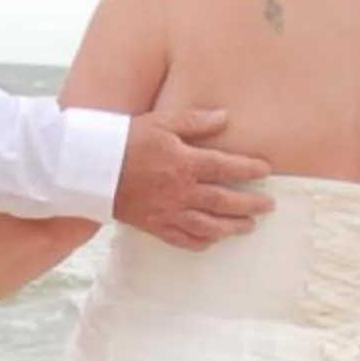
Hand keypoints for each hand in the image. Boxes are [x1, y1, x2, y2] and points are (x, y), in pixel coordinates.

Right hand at [115, 108, 273, 248]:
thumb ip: (195, 121)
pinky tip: (212, 241)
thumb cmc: (126, 140)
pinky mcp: (154, 225)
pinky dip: (200, 243)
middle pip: (224, 201)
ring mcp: (168, 212)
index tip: (266, 170)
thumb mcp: (161, 122)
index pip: (227, 168)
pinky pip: (182, 240)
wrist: (90, 168)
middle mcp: (181, 191)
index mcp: (185, 163)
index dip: (250, 169)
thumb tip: (225, 117)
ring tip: (249, 227)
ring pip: (208, 225)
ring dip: (232, 227)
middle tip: (268, 206)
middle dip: (250, 204)